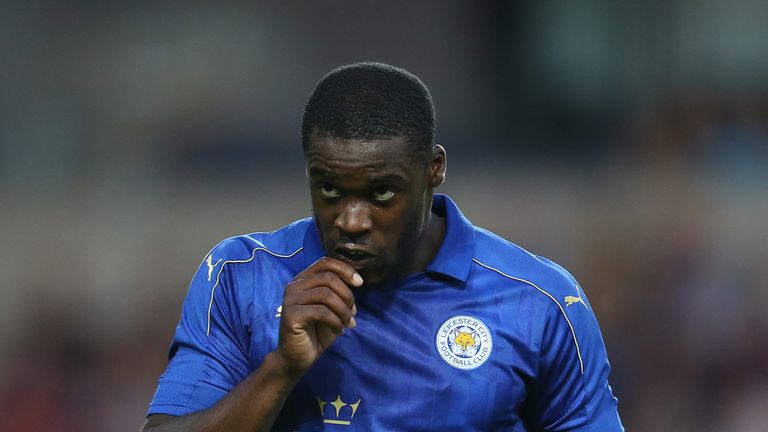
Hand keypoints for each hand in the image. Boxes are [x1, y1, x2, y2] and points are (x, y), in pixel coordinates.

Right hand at [274, 257, 361, 374]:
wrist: (297, 358)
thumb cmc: (316, 332)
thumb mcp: (331, 309)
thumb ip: (339, 293)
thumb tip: (356, 282)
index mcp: (303, 280)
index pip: (325, 263)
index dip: (345, 270)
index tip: (360, 283)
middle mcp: (294, 286)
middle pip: (328, 278)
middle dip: (347, 295)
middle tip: (353, 313)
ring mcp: (290, 300)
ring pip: (326, 294)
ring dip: (343, 310)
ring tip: (348, 323)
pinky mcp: (291, 315)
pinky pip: (321, 312)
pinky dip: (336, 321)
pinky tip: (338, 331)